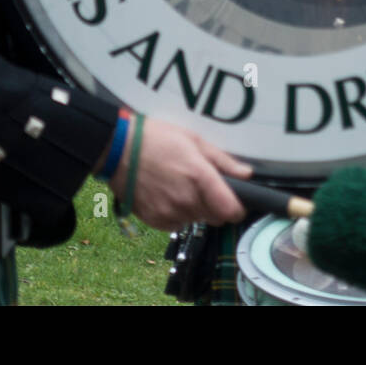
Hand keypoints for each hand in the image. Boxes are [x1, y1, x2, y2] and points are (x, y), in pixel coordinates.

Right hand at [108, 116, 251, 229]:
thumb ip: (223, 161)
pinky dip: (176, 214)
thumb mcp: (193, 140)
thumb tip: (247, 173)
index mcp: (200, 177)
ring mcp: (170, 212)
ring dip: (194, 208)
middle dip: (214, 205)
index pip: (231, 210)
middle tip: (201, 186)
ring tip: (178, 185)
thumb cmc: (156, 139)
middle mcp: (186, 199)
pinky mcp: (155, 221)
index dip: (237, 208)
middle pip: (215, 217)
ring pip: (196, 220)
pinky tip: (166, 194)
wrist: (118, 150)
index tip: (235, 201)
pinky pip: (176, 224)